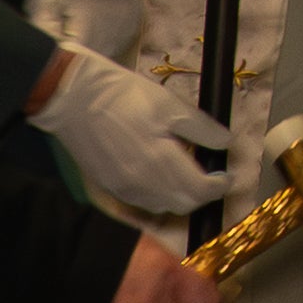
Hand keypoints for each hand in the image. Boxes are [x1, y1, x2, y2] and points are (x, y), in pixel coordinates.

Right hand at [38, 46, 240, 213]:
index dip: (220, 185)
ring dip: (181, 197)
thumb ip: (201, 128)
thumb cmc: (124, 96)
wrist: (75, 98)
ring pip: (161, 207)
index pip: (200, 191)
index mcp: (160, 163)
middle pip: (183, 205)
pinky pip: (141, 203)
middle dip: (203, 194)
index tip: (227, 174)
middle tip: (212, 176)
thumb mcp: (170, 104)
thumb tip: (226, 142)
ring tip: (188, 175)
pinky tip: (161, 177)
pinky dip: (158, 197)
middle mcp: (142, 184)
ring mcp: (123, 188)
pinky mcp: (108, 185)